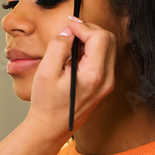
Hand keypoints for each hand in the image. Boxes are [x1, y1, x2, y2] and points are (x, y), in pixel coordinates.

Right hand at [27, 17, 115, 140]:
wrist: (51, 128)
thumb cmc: (46, 103)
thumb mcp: (45, 72)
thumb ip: (58, 47)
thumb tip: (69, 32)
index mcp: (93, 75)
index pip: (100, 37)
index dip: (83, 27)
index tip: (68, 27)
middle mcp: (106, 79)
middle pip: (109, 39)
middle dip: (89, 30)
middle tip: (70, 32)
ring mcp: (107, 83)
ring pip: (108, 48)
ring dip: (90, 40)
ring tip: (70, 45)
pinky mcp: (104, 85)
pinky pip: (104, 58)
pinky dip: (91, 50)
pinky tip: (74, 56)